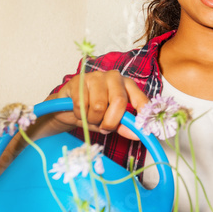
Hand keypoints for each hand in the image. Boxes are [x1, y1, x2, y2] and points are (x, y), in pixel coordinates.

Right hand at [0, 71, 149, 182]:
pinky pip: (81, 105)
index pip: (140, 98)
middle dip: (111, 121)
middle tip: (106, 127)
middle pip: (119, 102)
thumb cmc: (94, 111)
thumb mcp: (112, 120)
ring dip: (94, 119)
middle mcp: (114, 77)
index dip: (143, 112)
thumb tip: (138, 134)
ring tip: (91, 117)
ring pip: (99, 106)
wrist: (67, 106)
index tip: (144, 128)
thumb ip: (125, 126)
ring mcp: (95, 77)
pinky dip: (80, 115)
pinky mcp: (77, 81)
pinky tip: (80, 111)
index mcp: (127, 85)